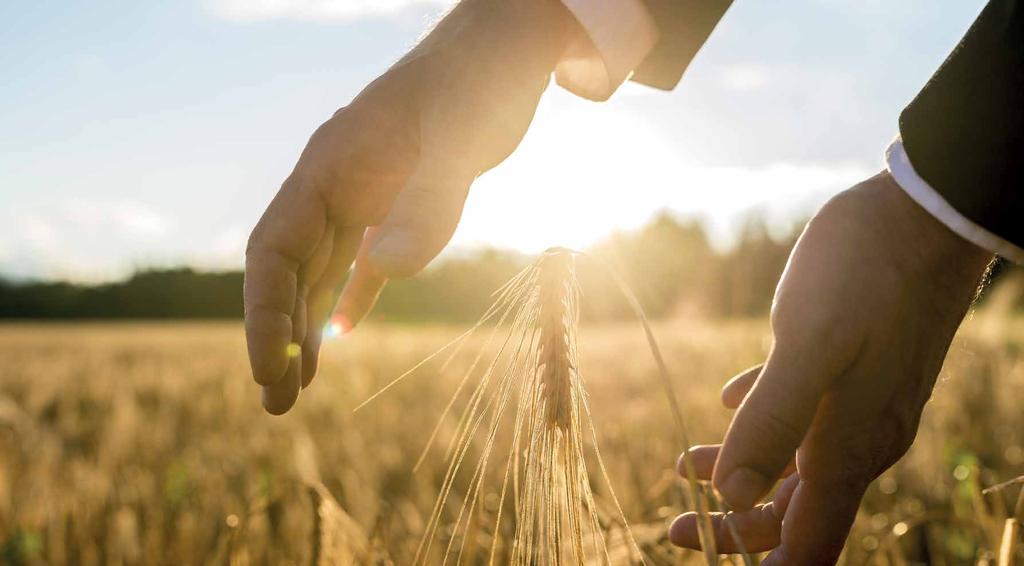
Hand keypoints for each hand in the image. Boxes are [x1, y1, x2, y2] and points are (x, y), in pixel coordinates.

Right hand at [243, 0, 577, 413]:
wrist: (508, 49)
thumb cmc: (482, 82)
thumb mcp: (462, 138)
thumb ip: (428, 201)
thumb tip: (386, 271)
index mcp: (329, 166)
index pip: (274, 249)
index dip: (264, 311)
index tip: (268, 369)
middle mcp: (336, 183)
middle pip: (287, 269)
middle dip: (276, 336)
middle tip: (275, 405)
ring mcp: (365, 193)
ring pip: (319, 271)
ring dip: (305, 327)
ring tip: (296, 387)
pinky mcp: (398, 202)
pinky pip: (360, 260)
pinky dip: (349, 299)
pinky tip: (341, 336)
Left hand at [669, 172, 991, 563]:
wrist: (924, 213)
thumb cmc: (866, 272)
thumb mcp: (811, 345)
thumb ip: (773, 422)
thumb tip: (732, 496)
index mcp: (850, 446)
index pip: (805, 539)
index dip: (751, 554)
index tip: (694, 538)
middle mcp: (861, 438)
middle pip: (795, 511)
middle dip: (734, 521)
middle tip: (676, 519)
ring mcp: (862, 403)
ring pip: (795, 463)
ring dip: (740, 470)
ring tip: (684, 463)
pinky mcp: (856, 368)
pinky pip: (804, 414)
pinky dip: (761, 420)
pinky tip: (730, 400)